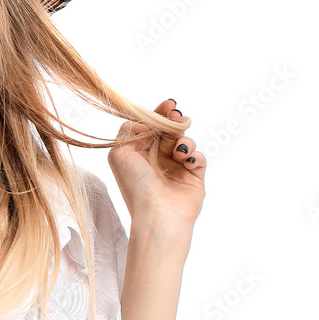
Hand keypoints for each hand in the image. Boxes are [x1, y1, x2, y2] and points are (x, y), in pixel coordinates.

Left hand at [106, 98, 205, 234]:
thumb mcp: (119, 154)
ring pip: (185, 141)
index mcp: (137, 154)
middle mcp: (156, 160)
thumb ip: (128, 130)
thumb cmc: (136, 186)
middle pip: (169, 131)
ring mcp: (176, 168)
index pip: (150, 127)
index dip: (159, 114)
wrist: (158, 215)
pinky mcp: (194, 177)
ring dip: (183, 141)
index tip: (168, 104)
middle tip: (177, 116)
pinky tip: (187, 162)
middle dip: (174, 122)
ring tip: (178, 151)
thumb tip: (148, 121)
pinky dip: (195, 155)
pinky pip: (199, 157)